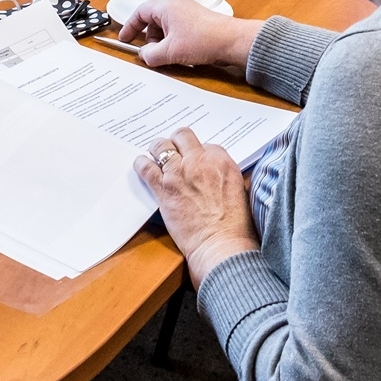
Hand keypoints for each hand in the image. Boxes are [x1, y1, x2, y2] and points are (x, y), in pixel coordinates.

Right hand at [120, 0, 262, 72]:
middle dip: (150, 40)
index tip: (125, 39)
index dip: (130, 26)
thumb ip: (151, 55)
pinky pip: (179, 32)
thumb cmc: (204, 40)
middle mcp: (177, 7)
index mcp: (167, 7)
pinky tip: (182, 56)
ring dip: (163, 43)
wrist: (233, 41)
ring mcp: (189, 14)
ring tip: (169, 57)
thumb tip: (144, 56)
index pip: (141, 12)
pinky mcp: (198, 23)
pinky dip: (175, 43)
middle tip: (153, 54)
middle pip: (153, 22)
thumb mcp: (171, 51)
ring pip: (166, 28)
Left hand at [135, 128, 258, 286]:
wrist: (221, 244)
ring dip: (157, 148)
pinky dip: (141, 164)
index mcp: (221, 161)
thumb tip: (213, 174)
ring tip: (154, 152)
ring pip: (161, 146)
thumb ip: (224, 175)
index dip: (197, 153)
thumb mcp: (238, 190)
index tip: (193, 159)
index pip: (205, 145)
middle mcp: (199, 161)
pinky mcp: (164, 189)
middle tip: (173, 149)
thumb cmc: (234, 224)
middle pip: (182, 136)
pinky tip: (141, 164)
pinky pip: (146, 168)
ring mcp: (179, 173)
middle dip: (177, 141)